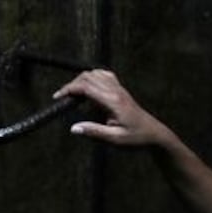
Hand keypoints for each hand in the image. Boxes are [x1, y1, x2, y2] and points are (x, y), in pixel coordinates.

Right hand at [53, 69, 170, 146]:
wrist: (154, 135)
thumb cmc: (136, 138)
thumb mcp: (115, 139)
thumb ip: (94, 132)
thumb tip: (74, 128)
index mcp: (113, 101)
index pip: (86, 87)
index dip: (69, 89)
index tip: (57, 97)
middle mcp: (116, 91)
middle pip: (88, 77)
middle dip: (72, 84)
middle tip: (62, 98)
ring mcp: (119, 89)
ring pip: (95, 73)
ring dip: (81, 80)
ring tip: (73, 94)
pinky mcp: (121, 90)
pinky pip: (104, 76)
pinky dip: (92, 78)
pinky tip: (88, 88)